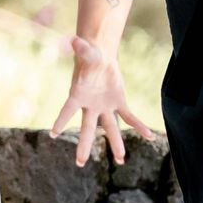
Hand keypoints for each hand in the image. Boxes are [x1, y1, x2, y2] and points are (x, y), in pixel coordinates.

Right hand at [50, 35, 154, 166]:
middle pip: (86, 128)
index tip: (53, 134)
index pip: (67, 110)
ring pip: (110, 128)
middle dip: (83, 146)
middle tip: (80, 163)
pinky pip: (129, 117)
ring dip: (116, 144)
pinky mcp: (118, 103)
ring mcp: (104, 107)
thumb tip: (72, 39)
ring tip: (120, 160)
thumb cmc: (89, 55)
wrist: (100, 57)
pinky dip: (139, 126)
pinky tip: (150, 136)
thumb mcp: (87, 51)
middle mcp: (90, 106)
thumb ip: (81, 48)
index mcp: (78, 95)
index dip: (60, 120)